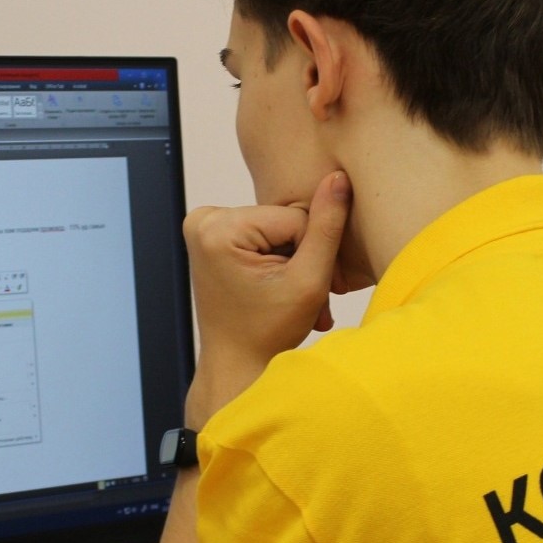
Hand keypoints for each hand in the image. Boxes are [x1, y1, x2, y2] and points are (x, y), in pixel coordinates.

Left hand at [183, 171, 350, 423]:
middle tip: (307, 296)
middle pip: (284, 220)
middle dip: (302, 256)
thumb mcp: (308, 280)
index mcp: (219, 228)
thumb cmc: (267, 333)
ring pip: (277, 227)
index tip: (315, 287)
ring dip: (293, 259)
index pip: (296, 219)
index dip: (312, 253)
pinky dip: (276, 258)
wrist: (236, 364)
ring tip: (294, 295)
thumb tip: (337, 179)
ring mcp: (204, 226)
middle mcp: (204, 219)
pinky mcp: (211, 234)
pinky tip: (278, 284)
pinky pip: (261, 232)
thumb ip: (327, 227)